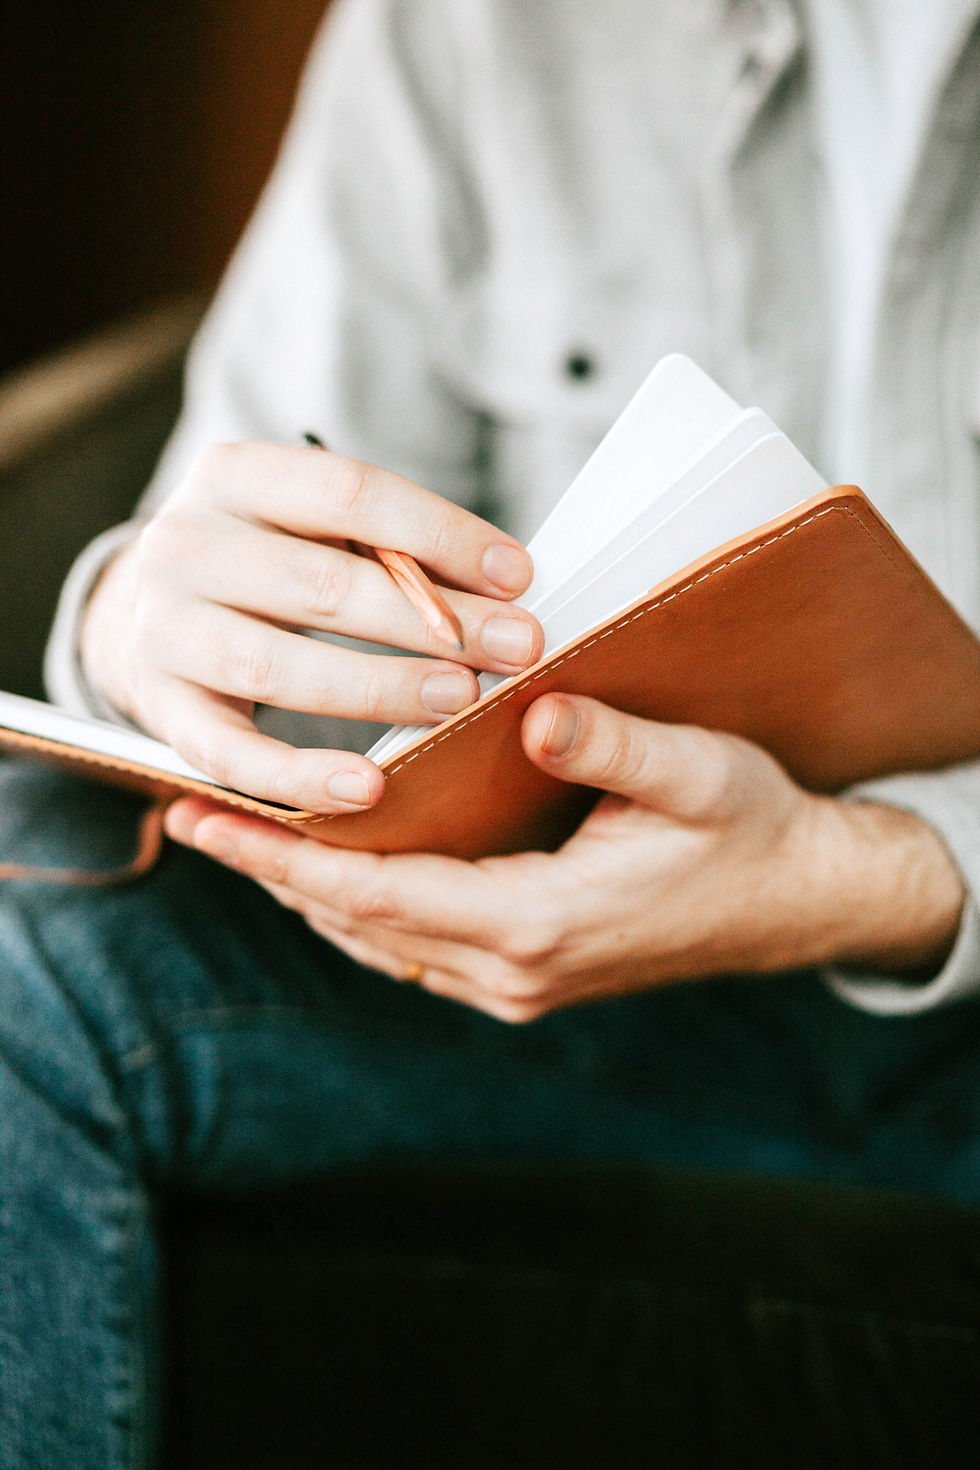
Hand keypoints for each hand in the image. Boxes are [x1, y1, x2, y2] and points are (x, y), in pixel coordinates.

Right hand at [81, 442, 542, 811]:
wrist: (140, 615)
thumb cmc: (267, 565)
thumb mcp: (311, 526)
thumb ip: (387, 546)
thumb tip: (506, 587)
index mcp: (233, 476)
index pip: (347, 493)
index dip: (439, 533)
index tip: (517, 574)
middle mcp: (184, 545)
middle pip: (320, 584)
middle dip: (431, 619)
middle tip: (516, 646)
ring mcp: (163, 631)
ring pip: (277, 666)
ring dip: (380, 687)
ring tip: (460, 698)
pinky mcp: (162, 709)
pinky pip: (232, 755)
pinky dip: (301, 775)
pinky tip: (369, 788)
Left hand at [164, 694, 966, 1020]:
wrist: (801, 900)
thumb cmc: (751, 828)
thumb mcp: (696, 771)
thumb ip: (611, 744)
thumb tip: (531, 710)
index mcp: (540, 920)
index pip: (376, 890)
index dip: (283, 854)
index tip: (205, 817)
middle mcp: (515, 970)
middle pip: (358, 921)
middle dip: (272, 871)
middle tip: (193, 813)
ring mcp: (520, 984)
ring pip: (381, 941)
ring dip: (309, 892)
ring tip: (243, 836)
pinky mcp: (529, 976)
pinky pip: (416, 947)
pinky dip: (361, 908)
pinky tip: (333, 871)